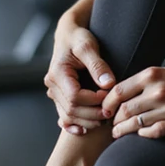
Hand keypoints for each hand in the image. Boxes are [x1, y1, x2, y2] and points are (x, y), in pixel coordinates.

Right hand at [43, 19, 115, 134]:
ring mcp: (54, 93)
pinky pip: (64, 116)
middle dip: (93, 114)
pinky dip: (74, 125)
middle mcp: (52, 85)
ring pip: (68, 116)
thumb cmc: (78, 37)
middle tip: (112, 111)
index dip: (93, 100)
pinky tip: (85, 130)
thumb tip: (108, 84)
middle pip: (71, 109)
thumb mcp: (88, 46)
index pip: (74, 96)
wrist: (69, 35)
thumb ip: (98, 65)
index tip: (109, 96)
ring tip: (105, 118)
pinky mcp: (59, 97)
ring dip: (87, 121)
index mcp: (57, 73)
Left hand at [102, 59, 164, 139]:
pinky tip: (141, 134)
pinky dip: (144, 135)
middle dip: (113, 121)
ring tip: (119, 134)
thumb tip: (125, 94)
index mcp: (152, 75)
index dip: (108, 103)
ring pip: (136, 124)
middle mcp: (158, 91)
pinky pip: (154, 132)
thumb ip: (146, 81)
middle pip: (124, 110)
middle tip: (111, 126)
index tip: (105, 110)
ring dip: (124, 131)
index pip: (118, 91)